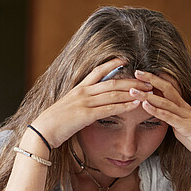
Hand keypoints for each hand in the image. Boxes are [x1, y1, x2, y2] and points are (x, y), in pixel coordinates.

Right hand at [30, 58, 152, 148]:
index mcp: (78, 89)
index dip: (113, 64)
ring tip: (148, 91)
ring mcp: (84, 103)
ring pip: (113, 94)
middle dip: (131, 80)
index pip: (98, 71)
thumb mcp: (66, 108)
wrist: (42, 131)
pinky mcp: (86, 115)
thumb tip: (86, 104)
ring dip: (132, 92)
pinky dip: (124, 106)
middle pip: (112, 82)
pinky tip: (136, 104)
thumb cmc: (53, 123)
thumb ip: (78, 103)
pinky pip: (109, 109)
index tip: (126, 59)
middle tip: (148, 78)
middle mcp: (83, 92)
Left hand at [131, 71, 190, 182]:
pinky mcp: (187, 127)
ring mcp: (186, 116)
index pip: (167, 88)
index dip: (154, 79)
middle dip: (151, 80)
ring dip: (148, 96)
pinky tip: (146, 106)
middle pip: (166, 89)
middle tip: (136, 72)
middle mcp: (183, 108)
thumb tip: (157, 112)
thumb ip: (169, 117)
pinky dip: (158, 111)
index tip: (139, 73)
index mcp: (181, 106)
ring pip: (165, 102)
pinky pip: (170, 118)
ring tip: (134, 91)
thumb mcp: (179, 125)